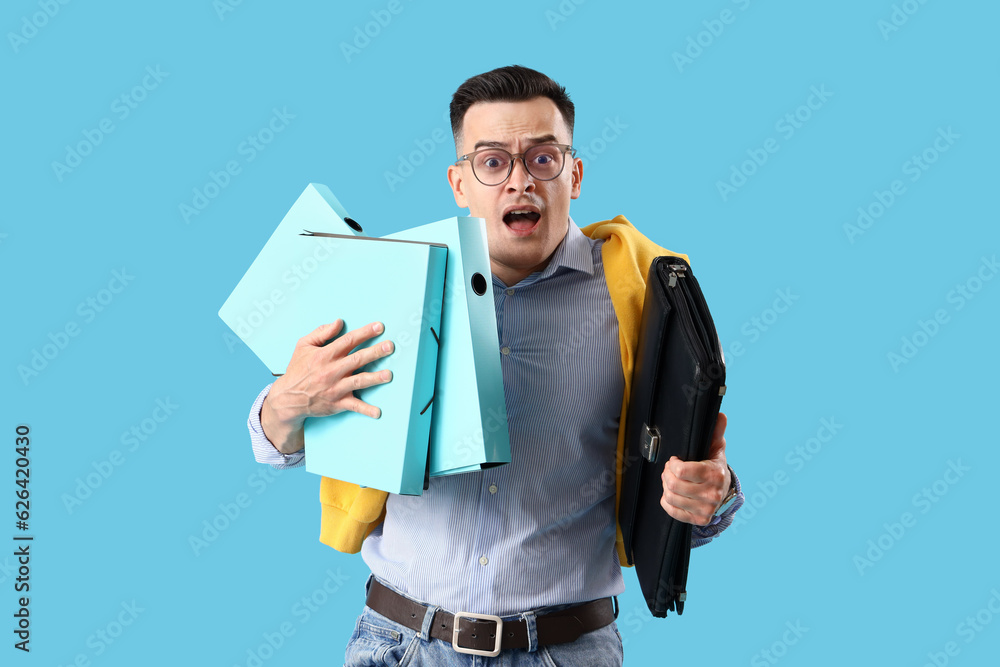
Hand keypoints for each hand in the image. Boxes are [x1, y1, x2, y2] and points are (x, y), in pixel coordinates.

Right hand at [261, 320, 393, 452]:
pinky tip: (378, 412)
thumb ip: (321, 332)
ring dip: (374, 378)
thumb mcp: (303, 346)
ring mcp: (335, 388)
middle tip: (390, 346)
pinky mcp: (337, 403)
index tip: (379, 326)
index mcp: (325, 355)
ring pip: (358, 381)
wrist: (288, 398)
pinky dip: (366, 410)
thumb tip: (339, 322)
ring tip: (389, 375)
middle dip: (375, 352)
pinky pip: (353, 406)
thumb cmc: (297, 370)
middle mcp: (332, 371)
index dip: (364, 333)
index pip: (348, 341)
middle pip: (357, 359)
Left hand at [659, 412, 730, 525]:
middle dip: (666, 474)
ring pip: (670, 497)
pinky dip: (667, 501)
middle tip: (669, 469)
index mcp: (714, 474)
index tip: (675, 460)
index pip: (681, 471)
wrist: (724, 492)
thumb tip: (720, 415)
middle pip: (673, 484)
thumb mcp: (716, 448)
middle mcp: (712, 494)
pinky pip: (672, 511)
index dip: (672, 464)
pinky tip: (671, 493)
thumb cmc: (715, 467)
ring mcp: (706, 509)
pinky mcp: (699, 520)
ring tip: (670, 480)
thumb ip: (716, 431)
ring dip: (666, 486)